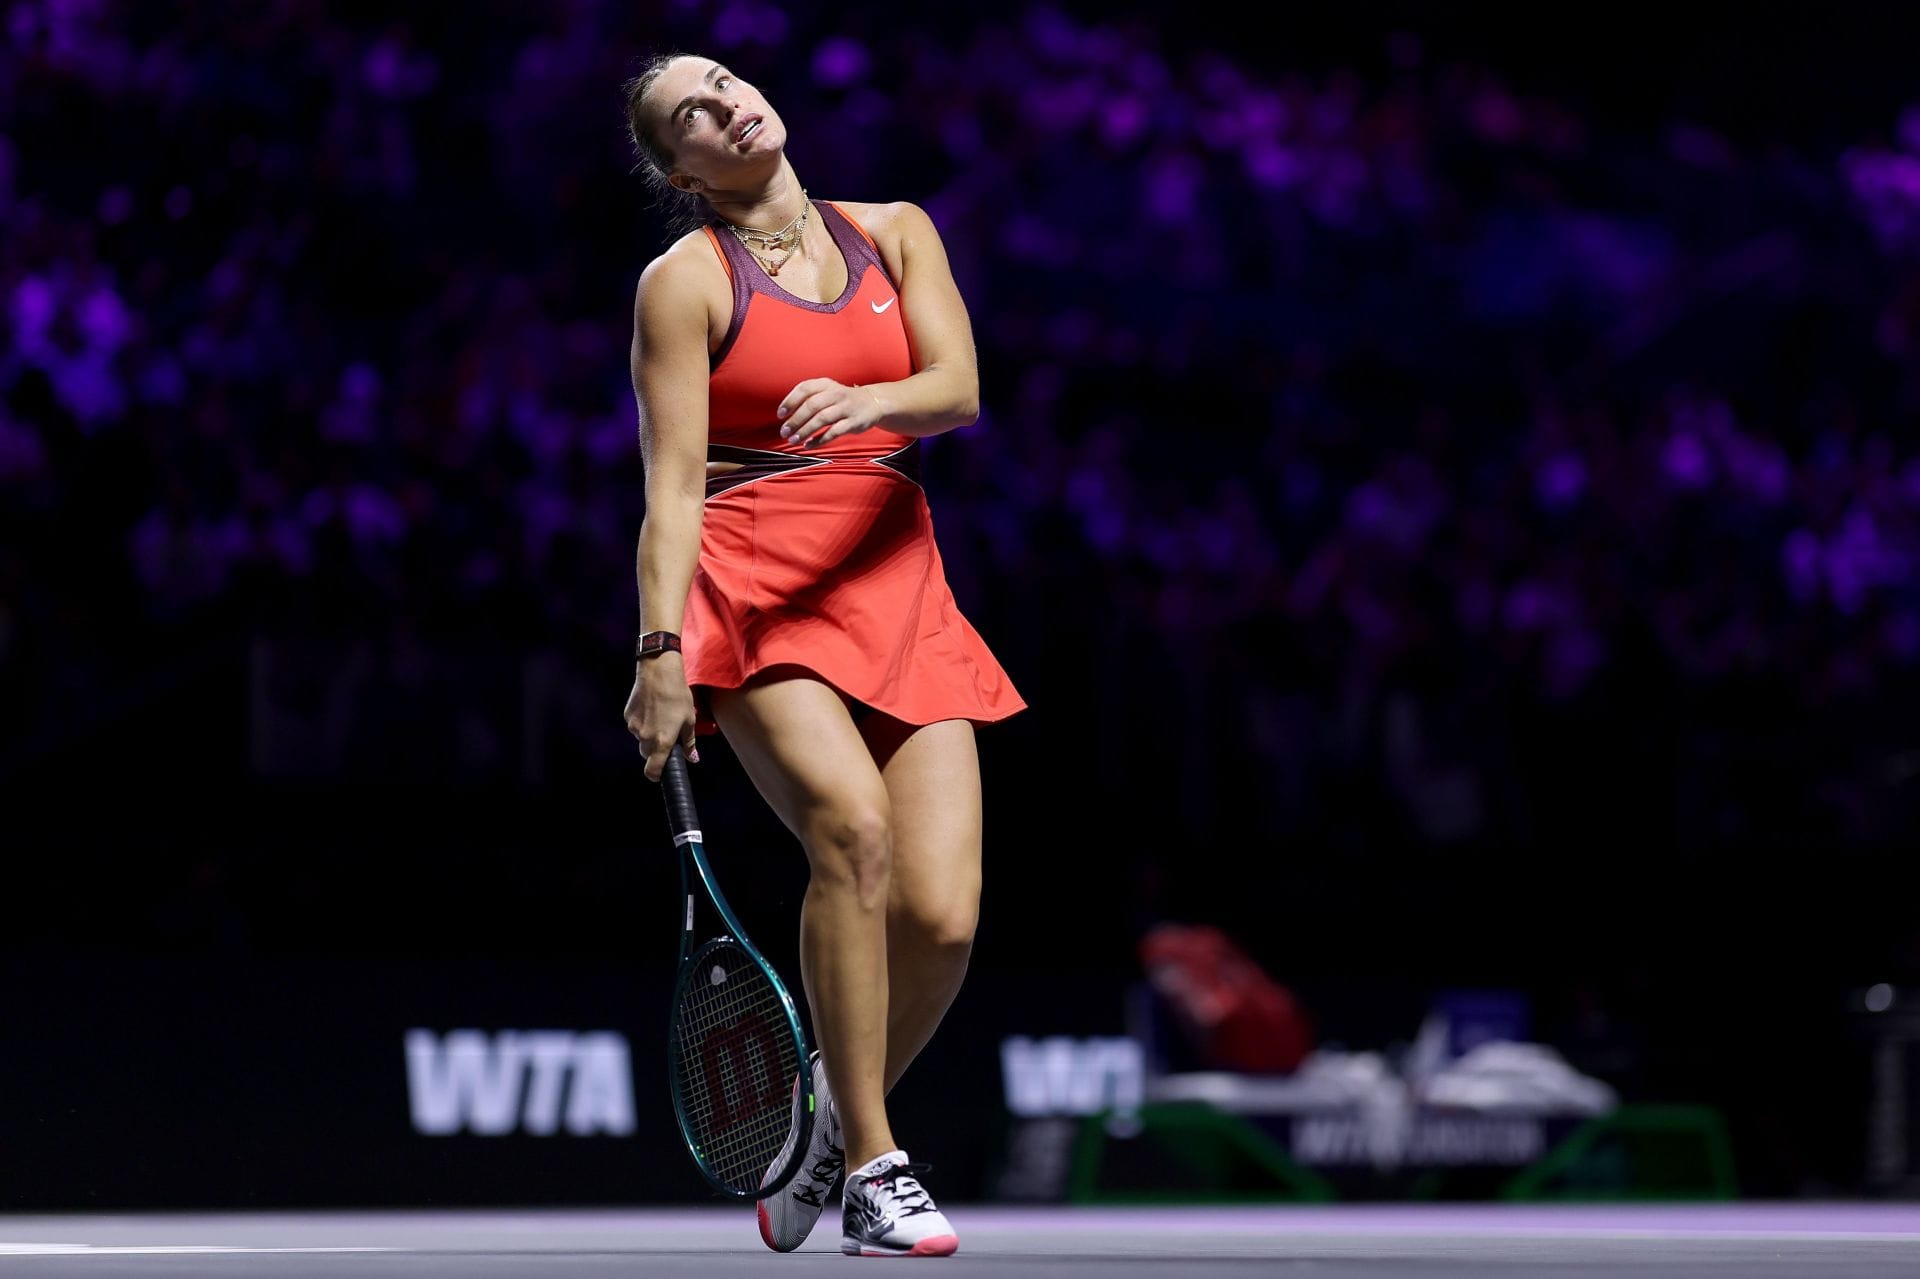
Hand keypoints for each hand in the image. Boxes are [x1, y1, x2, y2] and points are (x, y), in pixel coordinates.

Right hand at [624, 656, 698, 782]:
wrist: (658, 671)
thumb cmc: (678, 695)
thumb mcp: (689, 719)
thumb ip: (689, 743)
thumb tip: (693, 759)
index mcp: (662, 742)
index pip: (652, 771)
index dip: (656, 775)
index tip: (661, 773)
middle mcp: (645, 738)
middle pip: (647, 754)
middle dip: (656, 750)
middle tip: (668, 735)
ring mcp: (634, 727)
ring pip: (641, 739)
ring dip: (649, 734)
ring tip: (661, 716)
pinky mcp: (628, 715)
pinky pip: (635, 726)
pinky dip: (643, 722)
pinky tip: (652, 708)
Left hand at [777, 378, 885, 448]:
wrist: (872, 403)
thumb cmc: (841, 399)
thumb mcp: (827, 391)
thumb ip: (808, 398)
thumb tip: (785, 415)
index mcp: (826, 384)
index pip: (804, 388)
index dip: (790, 401)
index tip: (780, 415)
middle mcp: (836, 393)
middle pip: (812, 405)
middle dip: (795, 420)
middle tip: (784, 432)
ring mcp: (846, 408)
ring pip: (822, 419)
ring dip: (805, 430)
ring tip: (793, 440)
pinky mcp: (853, 422)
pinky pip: (834, 432)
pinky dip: (819, 440)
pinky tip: (808, 445)